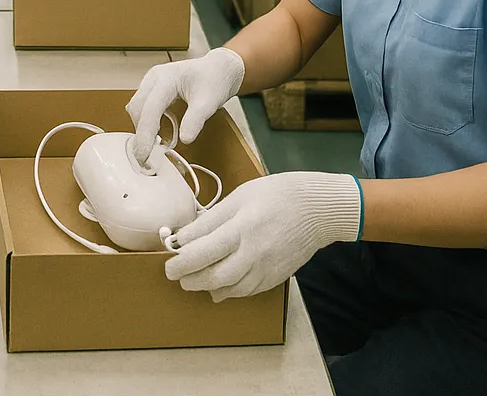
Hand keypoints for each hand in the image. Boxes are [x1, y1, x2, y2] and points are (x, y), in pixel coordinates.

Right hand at [126, 47, 245, 162]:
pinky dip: (147, 122)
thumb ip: (196, 120)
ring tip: (155, 145)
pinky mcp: (152, 88)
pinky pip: (142, 106)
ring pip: (137, 108)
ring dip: (143, 127)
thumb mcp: (210, 102)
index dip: (145, 134)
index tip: (144, 156)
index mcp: (167, 77)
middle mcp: (154, 77)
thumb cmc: (215, 81)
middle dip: (141, 133)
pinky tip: (158, 132)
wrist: (219, 69)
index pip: (150, 109)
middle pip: (137, 108)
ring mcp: (151, 81)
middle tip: (147, 157)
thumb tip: (185, 140)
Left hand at [166, 172, 361, 301]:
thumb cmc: (276, 195)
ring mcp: (266, 269)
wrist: (318, 209)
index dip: (180, 261)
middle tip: (176, 274)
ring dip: (207, 287)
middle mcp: (253, 254)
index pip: (202, 252)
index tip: (168, 262)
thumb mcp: (239, 198)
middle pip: (213, 277)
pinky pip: (246, 291)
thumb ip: (210, 220)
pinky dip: (228, 291)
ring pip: (229, 290)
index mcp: (241, 228)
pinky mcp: (275, 278)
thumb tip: (184, 238)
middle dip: (190, 279)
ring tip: (194, 279)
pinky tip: (218, 285)